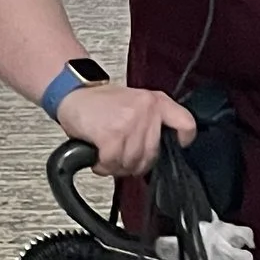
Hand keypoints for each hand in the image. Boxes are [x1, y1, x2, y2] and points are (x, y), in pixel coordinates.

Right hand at [56, 79, 196, 178]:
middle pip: (152, 155)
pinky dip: (103, 165)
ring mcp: (129, 122)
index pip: (185, 123)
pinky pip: (113, 163)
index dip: (183, 140)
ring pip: (132, 162)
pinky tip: (98, 156)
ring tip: (107, 154)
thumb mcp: (135, 103)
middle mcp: (146, 110)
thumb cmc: (102, 103)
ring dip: (116, 165)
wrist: (74, 94)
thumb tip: (163, 150)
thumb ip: (153, 122)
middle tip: (121, 156)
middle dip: (134, 163)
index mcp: (156, 101)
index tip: (176, 146)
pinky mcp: (111, 135)